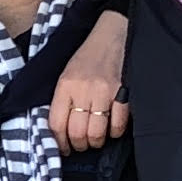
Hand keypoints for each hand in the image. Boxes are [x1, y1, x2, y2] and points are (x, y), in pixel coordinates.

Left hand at [48, 8, 131, 152]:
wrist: (113, 33)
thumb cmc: (88, 56)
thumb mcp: (67, 74)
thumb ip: (62, 99)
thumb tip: (59, 130)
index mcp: (65, 86)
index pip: (56, 124)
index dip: (59, 142)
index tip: (63, 147)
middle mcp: (83, 90)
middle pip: (77, 132)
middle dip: (79, 145)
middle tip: (81, 144)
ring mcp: (105, 92)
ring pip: (97, 132)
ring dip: (96, 142)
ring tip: (96, 139)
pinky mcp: (124, 92)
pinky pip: (118, 124)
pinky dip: (115, 132)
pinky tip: (112, 129)